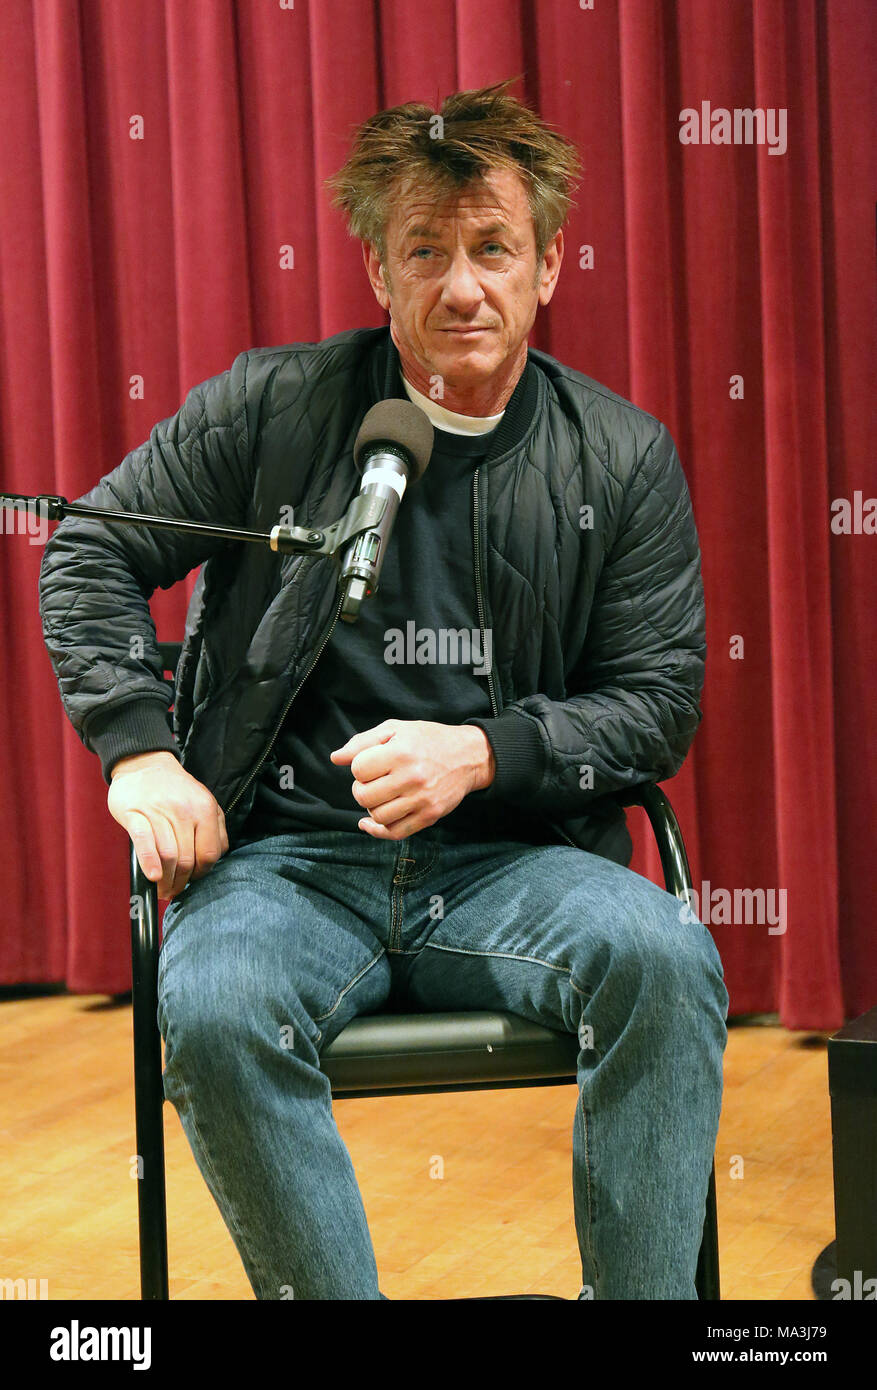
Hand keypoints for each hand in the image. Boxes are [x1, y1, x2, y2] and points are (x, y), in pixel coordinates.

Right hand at [107, 750, 228, 898]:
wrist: (144, 763)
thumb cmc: (176, 790)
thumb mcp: (204, 802)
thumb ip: (216, 829)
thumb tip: (215, 859)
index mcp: (205, 809)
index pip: (209, 853)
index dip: (201, 873)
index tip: (193, 879)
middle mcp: (184, 811)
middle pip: (187, 859)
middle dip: (181, 882)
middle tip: (174, 892)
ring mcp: (159, 812)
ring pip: (168, 855)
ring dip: (166, 880)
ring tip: (163, 890)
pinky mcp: (134, 813)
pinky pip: (144, 842)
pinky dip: (149, 862)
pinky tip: (152, 877)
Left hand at [329, 720, 494, 839]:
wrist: (469, 756)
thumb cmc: (428, 739)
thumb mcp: (396, 729)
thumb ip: (363, 742)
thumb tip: (335, 758)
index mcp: (401, 752)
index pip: (358, 769)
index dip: (358, 767)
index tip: (370, 763)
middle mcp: (412, 778)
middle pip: (364, 796)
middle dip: (360, 789)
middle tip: (372, 781)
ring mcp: (422, 800)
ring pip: (378, 816)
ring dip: (371, 807)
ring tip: (380, 795)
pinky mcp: (430, 816)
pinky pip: (395, 833)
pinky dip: (377, 830)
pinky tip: (369, 822)